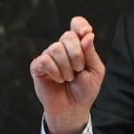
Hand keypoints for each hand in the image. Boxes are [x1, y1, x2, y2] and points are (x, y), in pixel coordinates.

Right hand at [29, 16, 105, 133]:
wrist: (73, 108)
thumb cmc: (85, 90)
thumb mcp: (95, 71)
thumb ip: (91, 53)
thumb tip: (88, 35)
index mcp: (78, 46)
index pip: (77, 24)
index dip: (80, 25)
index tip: (86, 32)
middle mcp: (62, 48)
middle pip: (67, 36)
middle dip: (77, 55)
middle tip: (78, 70)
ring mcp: (49, 56)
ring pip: (56, 48)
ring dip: (66, 67)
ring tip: (68, 79)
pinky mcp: (38, 66)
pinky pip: (45, 60)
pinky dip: (55, 71)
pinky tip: (58, 79)